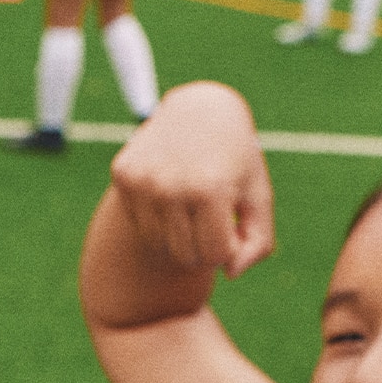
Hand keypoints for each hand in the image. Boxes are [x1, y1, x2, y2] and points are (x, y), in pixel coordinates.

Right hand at [109, 82, 275, 277]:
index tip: (233, 226)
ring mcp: (142, 180)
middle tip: (212, 222)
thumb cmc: (236, 160)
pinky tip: (171, 195)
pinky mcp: (123, 174)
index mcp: (210, 189)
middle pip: (186, 256)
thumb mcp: (258, 195)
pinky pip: (140, 224)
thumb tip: (230, 274)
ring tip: (193, 211)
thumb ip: (258, 242)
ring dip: (179, 237)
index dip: (229, 248)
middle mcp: (170, 185)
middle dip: (204, 248)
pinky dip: (157, 219)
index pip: (216, 257)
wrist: (200, 108)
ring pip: (159, 246)